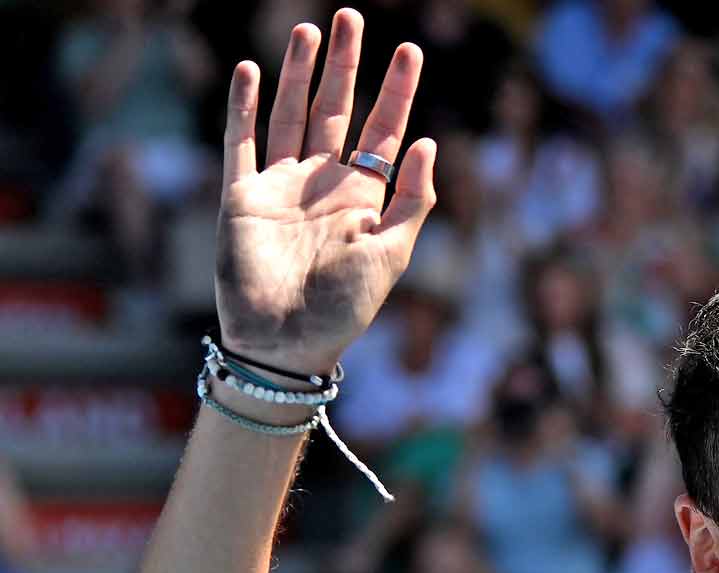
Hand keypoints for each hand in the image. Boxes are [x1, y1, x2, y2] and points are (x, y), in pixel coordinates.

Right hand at [214, 10, 435, 374]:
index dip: (397, 91)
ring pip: (290, 114)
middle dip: (345, 65)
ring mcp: (280, 187)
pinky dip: (245, 106)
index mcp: (364, 198)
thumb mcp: (393, 255)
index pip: (384, 132)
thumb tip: (427, 142)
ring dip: (297, 72)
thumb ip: (413, 202)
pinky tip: (252, 70)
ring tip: (308, 29)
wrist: (286, 344)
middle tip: (350, 17)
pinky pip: (242, 141)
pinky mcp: (241, 197)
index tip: (410, 50)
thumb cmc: (345, 308)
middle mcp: (322, 184)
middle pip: (335, 110)